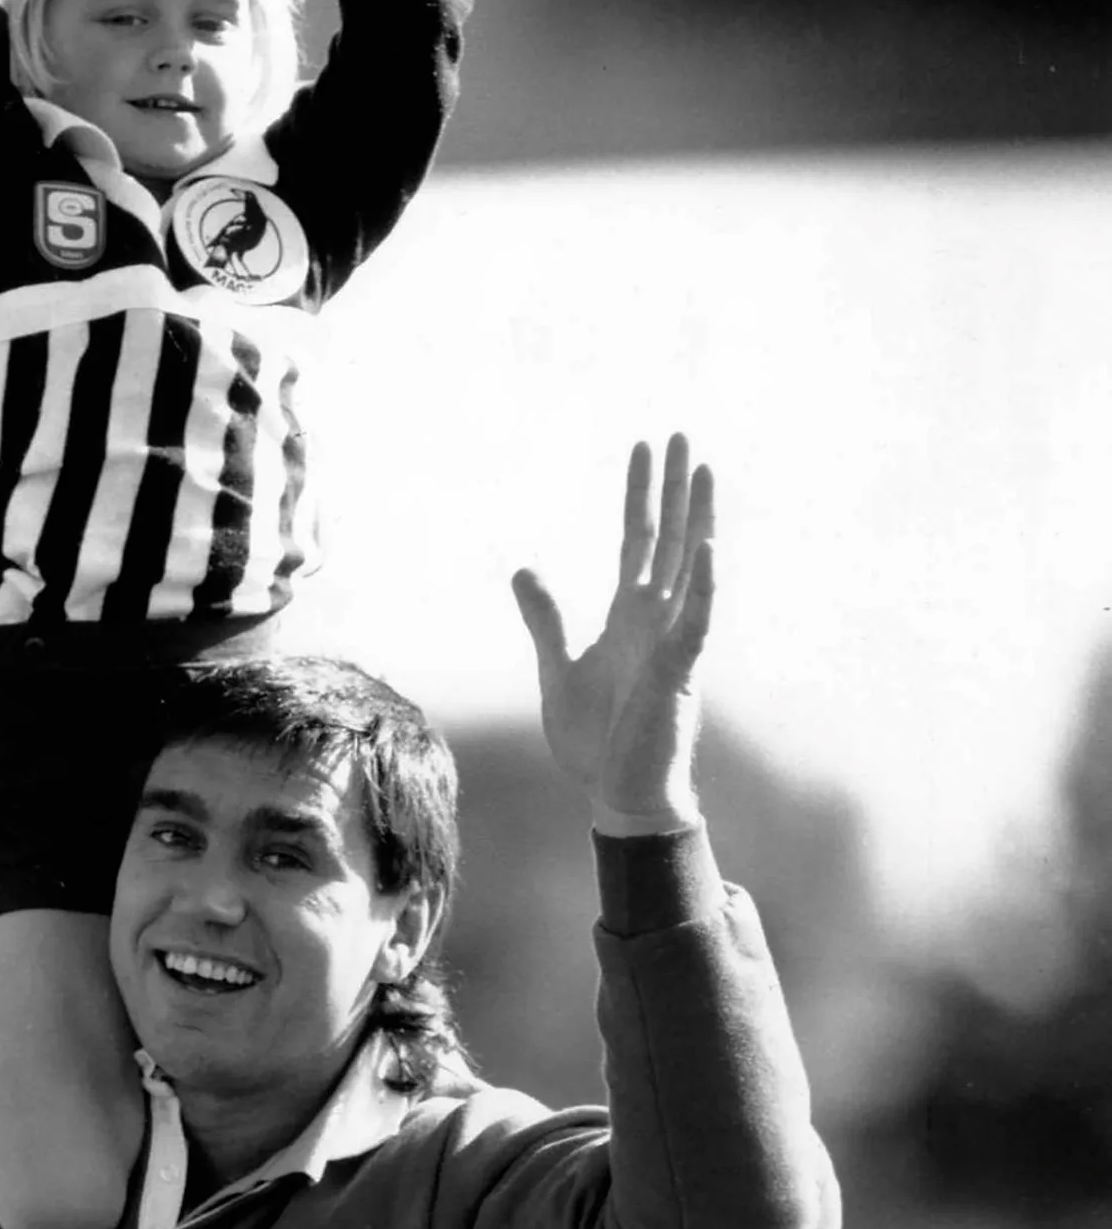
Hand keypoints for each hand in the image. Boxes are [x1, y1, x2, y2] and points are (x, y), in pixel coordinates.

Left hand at [511, 437, 715, 834]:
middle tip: (682, 434)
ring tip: (705, 469)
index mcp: (629, 617)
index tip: (642, 449)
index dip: (639, 495)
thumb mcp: (557, 669)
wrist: (615, 794)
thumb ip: (546, 619)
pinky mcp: (679, 673)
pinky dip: (701, 584)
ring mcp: (672, 643)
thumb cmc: (595, 740)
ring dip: (698, 519)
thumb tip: (523, 569)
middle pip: (669, 539)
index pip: (637, 541)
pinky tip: (705, 546)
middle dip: (674, 488)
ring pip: (690, 568)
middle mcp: (657, 621)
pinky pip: (695, 621)